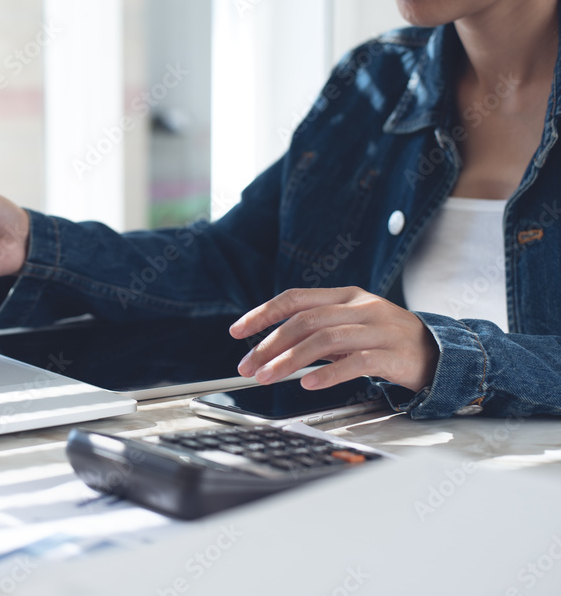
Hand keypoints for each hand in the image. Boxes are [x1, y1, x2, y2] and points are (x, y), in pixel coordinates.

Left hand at [229, 287, 438, 392]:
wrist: (441, 353)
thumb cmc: (387, 341)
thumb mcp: (350, 327)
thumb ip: (316, 332)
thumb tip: (271, 348)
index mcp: (345, 296)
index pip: (295, 298)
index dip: (263, 313)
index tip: (238, 331)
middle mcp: (360, 308)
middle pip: (305, 320)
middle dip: (270, 344)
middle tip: (248, 366)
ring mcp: (378, 329)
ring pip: (325, 339)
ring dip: (289, 360)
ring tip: (267, 377)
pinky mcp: (393, 354)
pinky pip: (355, 362)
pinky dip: (328, 374)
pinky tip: (307, 383)